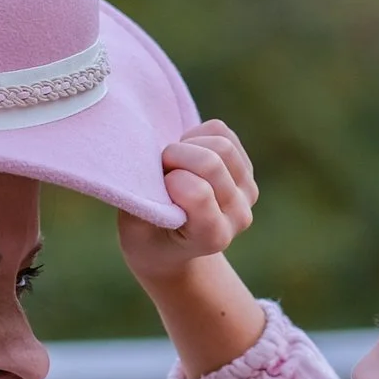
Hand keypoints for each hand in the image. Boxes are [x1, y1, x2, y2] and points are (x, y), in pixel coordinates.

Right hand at [117, 119, 258, 287]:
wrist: (169, 246)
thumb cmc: (145, 237)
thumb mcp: (132, 228)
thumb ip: (141, 198)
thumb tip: (148, 157)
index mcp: (212, 237)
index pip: (198, 192)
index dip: (168, 180)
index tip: (156, 191)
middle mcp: (237, 216)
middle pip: (211, 162)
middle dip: (175, 156)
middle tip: (160, 172)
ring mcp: (246, 192)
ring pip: (221, 144)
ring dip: (186, 145)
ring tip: (172, 165)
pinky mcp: (245, 168)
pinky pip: (220, 131)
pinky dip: (195, 135)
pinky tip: (185, 157)